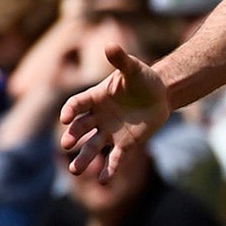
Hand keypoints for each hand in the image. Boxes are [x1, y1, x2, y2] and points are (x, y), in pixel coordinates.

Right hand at [60, 43, 170, 180]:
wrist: (160, 95)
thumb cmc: (143, 79)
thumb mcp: (134, 69)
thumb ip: (121, 60)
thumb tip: (110, 45)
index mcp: (95, 98)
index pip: (77, 105)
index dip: (70, 111)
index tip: (65, 118)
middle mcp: (98, 117)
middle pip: (81, 128)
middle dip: (73, 137)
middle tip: (66, 145)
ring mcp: (109, 132)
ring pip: (93, 147)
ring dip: (84, 159)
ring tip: (75, 171)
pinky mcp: (124, 144)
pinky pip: (114, 159)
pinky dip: (109, 169)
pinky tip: (103, 180)